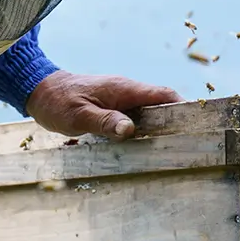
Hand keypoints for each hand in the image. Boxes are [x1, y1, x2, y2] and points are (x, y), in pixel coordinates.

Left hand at [25, 71, 180, 139]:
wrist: (40, 91)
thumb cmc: (58, 101)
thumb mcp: (78, 115)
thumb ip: (104, 121)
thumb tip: (130, 130)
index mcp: (123, 89)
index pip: (163, 94)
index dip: (184, 106)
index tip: (199, 122)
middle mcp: (127, 92)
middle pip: (162, 105)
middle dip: (177, 122)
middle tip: (190, 145)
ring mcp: (121, 100)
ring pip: (149, 114)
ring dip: (160, 129)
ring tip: (173, 151)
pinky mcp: (114, 108)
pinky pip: (136, 118)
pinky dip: (144, 131)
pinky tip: (146, 149)